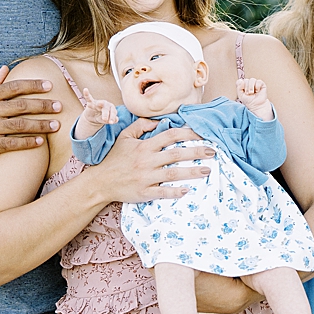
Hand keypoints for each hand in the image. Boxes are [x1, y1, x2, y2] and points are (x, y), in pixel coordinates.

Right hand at [0, 67, 61, 166]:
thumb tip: (5, 68)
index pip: (14, 87)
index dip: (33, 85)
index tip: (50, 85)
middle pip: (21, 105)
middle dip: (43, 105)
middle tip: (59, 106)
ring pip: (20, 125)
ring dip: (40, 125)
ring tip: (56, 125)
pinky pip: (12, 144)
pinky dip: (27, 142)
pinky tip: (40, 142)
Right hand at [77, 89, 118, 134]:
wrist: (92, 116)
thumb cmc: (101, 117)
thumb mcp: (105, 120)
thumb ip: (110, 120)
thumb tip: (117, 119)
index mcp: (111, 108)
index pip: (113, 112)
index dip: (113, 117)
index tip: (111, 122)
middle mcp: (106, 104)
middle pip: (107, 108)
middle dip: (106, 114)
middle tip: (105, 120)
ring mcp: (98, 102)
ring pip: (100, 103)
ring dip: (100, 103)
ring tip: (99, 104)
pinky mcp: (90, 102)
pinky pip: (88, 97)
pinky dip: (87, 94)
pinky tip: (85, 90)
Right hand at [83, 118, 214, 203]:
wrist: (99, 182)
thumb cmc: (114, 159)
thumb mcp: (125, 137)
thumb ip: (141, 125)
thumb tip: (159, 121)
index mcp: (144, 146)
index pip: (170, 135)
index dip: (188, 133)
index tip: (203, 133)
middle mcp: (147, 160)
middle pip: (176, 154)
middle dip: (196, 151)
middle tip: (213, 151)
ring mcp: (146, 177)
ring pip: (173, 173)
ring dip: (192, 171)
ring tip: (208, 170)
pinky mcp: (144, 192)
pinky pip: (162, 192)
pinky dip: (175, 191)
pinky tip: (188, 190)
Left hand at [236, 77, 272, 115]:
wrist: (256, 105)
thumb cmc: (249, 101)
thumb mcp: (241, 95)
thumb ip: (238, 88)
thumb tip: (240, 80)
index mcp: (243, 86)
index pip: (240, 81)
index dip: (241, 85)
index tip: (243, 91)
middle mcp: (249, 84)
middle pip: (246, 80)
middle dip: (246, 88)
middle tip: (248, 93)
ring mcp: (255, 83)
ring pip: (252, 80)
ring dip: (251, 87)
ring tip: (252, 93)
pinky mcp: (261, 84)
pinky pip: (258, 81)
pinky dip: (257, 86)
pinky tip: (257, 91)